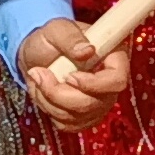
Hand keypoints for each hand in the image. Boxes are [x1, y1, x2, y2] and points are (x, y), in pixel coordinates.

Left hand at [17, 18, 129, 132]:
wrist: (37, 56)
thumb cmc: (51, 39)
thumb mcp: (57, 29)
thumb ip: (71, 38)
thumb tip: (87, 51)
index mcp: (113, 57)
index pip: (117, 79)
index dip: (95, 84)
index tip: (69, 77)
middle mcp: (110, 84)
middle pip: (93, 103)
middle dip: (60, 94)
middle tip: (39, 74)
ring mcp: (98, 103)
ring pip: (76, 116)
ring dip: (49, 100)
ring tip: (39, 78)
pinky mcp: (84, 118)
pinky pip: (67, 124)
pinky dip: (49, 109)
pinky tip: (44, 92)